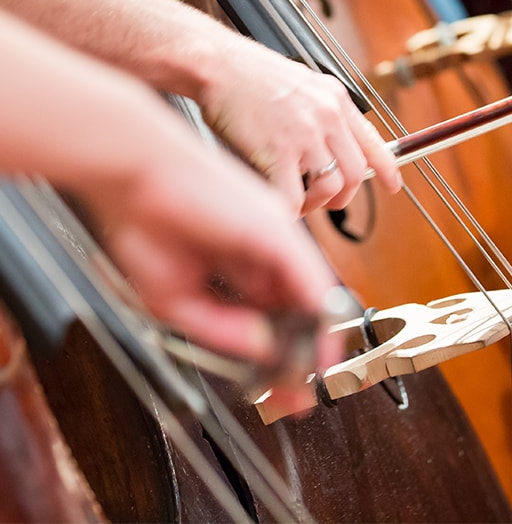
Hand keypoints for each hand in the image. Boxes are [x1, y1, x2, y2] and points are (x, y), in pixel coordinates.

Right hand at [81, 109, 347, 410]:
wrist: (132, 173)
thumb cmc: (143, 223)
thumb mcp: (175, 297)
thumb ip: (220, 326)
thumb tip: (260, 350)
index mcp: (237, 261)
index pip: (268, 310)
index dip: (276, 351)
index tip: (283, 388)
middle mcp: (262, 248)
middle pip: (294, 306)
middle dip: (300, 353)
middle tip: (303, 395)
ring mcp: (273, 236)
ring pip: (308, 292)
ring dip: (317, 338)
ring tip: (316, 378)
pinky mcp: (276, 229)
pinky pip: (308, 274)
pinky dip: (318, 311)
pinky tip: (321, 342)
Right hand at [197, 35, 401, 214]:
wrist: (219, 65)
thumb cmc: (250, 75)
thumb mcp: (304, 84)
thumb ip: (324, 112)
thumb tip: (333, 146)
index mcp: (336, 100)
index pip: (373, 140)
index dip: (387, 168)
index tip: (394, 184)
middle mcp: (327, 117)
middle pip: (356, 172)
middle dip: (343, 196)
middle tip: (326, 202)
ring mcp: (304, 135)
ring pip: (330, 188)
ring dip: (316, 204)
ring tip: (299, 202)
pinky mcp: (277, 151)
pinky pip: (293, 197)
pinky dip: (289, 211)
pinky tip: (279, 206)